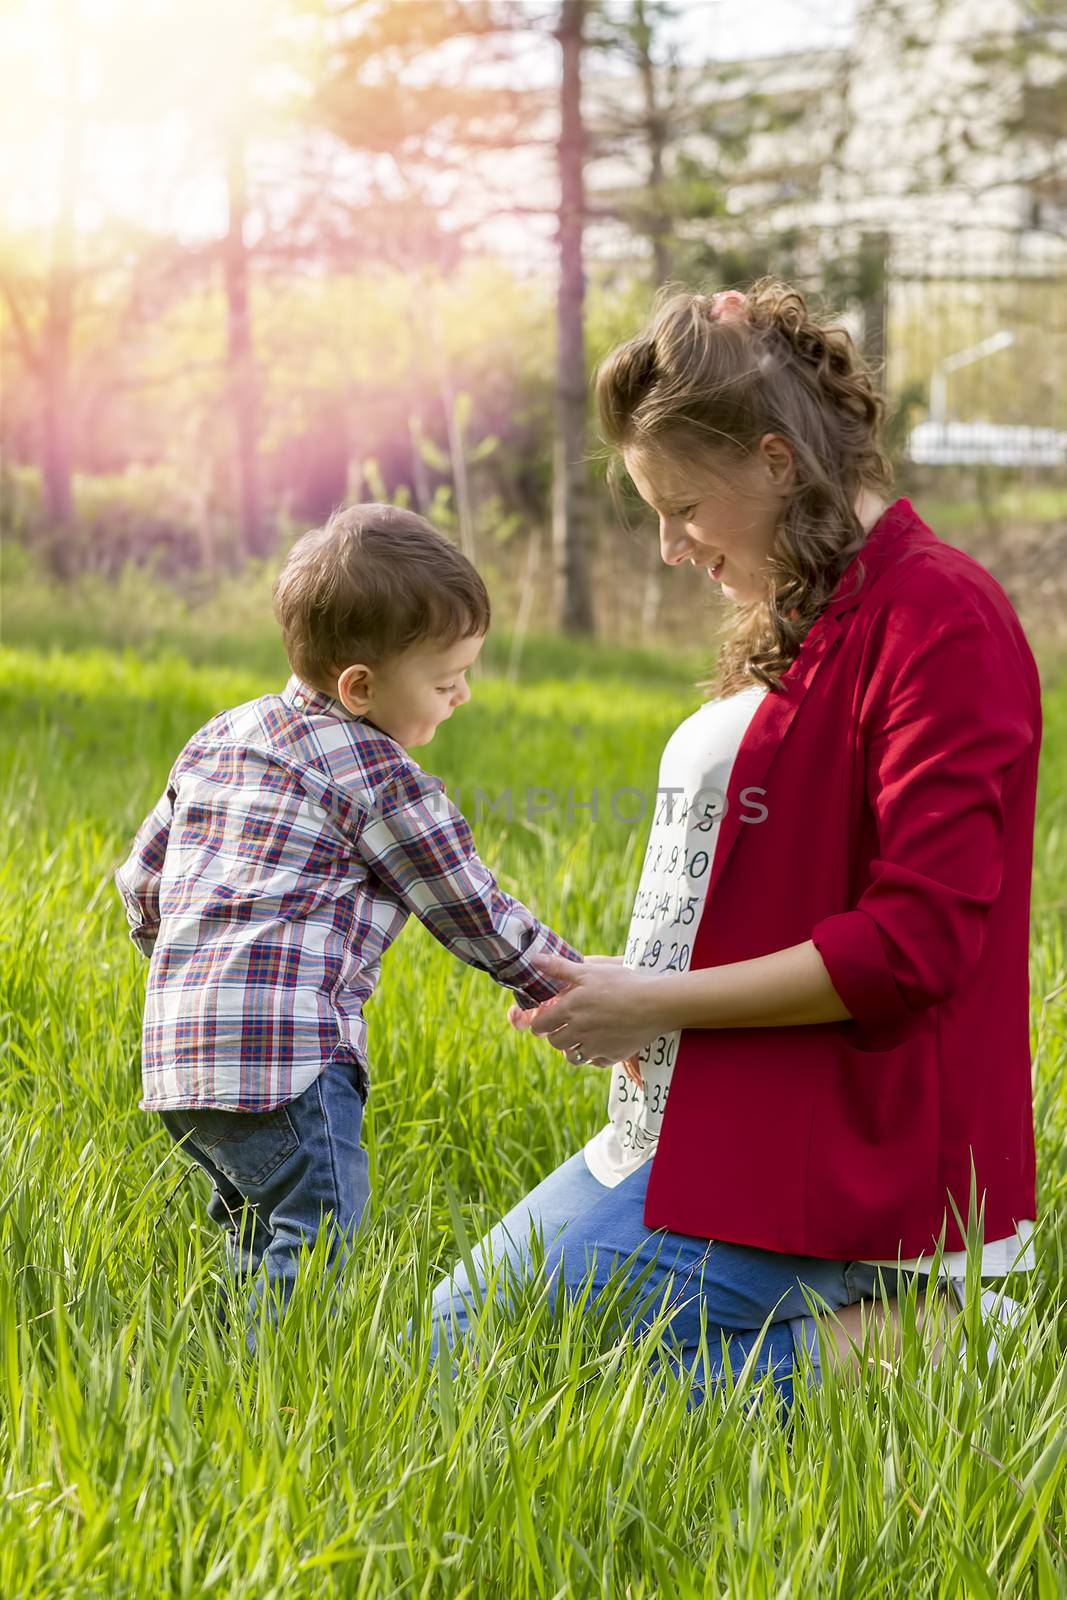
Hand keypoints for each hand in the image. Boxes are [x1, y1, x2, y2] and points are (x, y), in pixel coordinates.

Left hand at [508, 953, 662, 1075]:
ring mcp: (595, 1046)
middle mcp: (578, 1031)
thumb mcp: (590, 971)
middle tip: (564, 1026)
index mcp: (570, 1009)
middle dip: (556, 1035)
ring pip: (572, 1057)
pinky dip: (594, 1055)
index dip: (540, 1022)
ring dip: (572, 1048)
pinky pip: (594, 1061)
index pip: (540, 1025)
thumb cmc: (622, 983)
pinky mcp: (612, 1056)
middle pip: (555, 1042)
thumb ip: (559, 968)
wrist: (656, 1004)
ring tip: (581, 1036)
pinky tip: (601, 1042)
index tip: (545, 1019)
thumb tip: (534, 959)